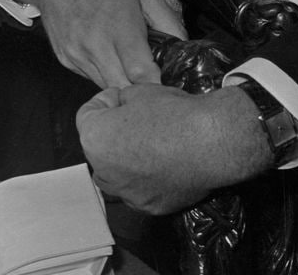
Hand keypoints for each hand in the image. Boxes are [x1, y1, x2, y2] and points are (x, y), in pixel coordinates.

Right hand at [0, 0, 185, 87]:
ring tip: (129, 66)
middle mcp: (94, 44)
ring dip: (122, 83)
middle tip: (154, 82)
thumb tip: (185, 51)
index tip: (170, 83)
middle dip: (142, 92)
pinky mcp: (65, 59)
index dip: (160, 85)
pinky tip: (106, 54)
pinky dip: (103, 73)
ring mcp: (76, 54)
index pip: (142, 75)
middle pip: (126, 90)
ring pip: (108, 88)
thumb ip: (169, 22)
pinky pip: (91, 78)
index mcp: (118, 26)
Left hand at [76, 82, 270, 212]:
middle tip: (133, 120)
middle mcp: (104, 171)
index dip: (104, 102)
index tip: (120, 98)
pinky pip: (138, 192)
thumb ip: (118, 101)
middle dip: (110, 132)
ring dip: (122, 160)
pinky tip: (161, 165)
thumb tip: (118, 107)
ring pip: (114, 175)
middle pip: (97, 148)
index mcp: (94, 139)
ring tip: (144, 144)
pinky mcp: (152, 206)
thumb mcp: (136, 91)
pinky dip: (144, 180)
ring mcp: (128, 193)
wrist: (211, 142)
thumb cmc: (172, 113)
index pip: (86, 116)